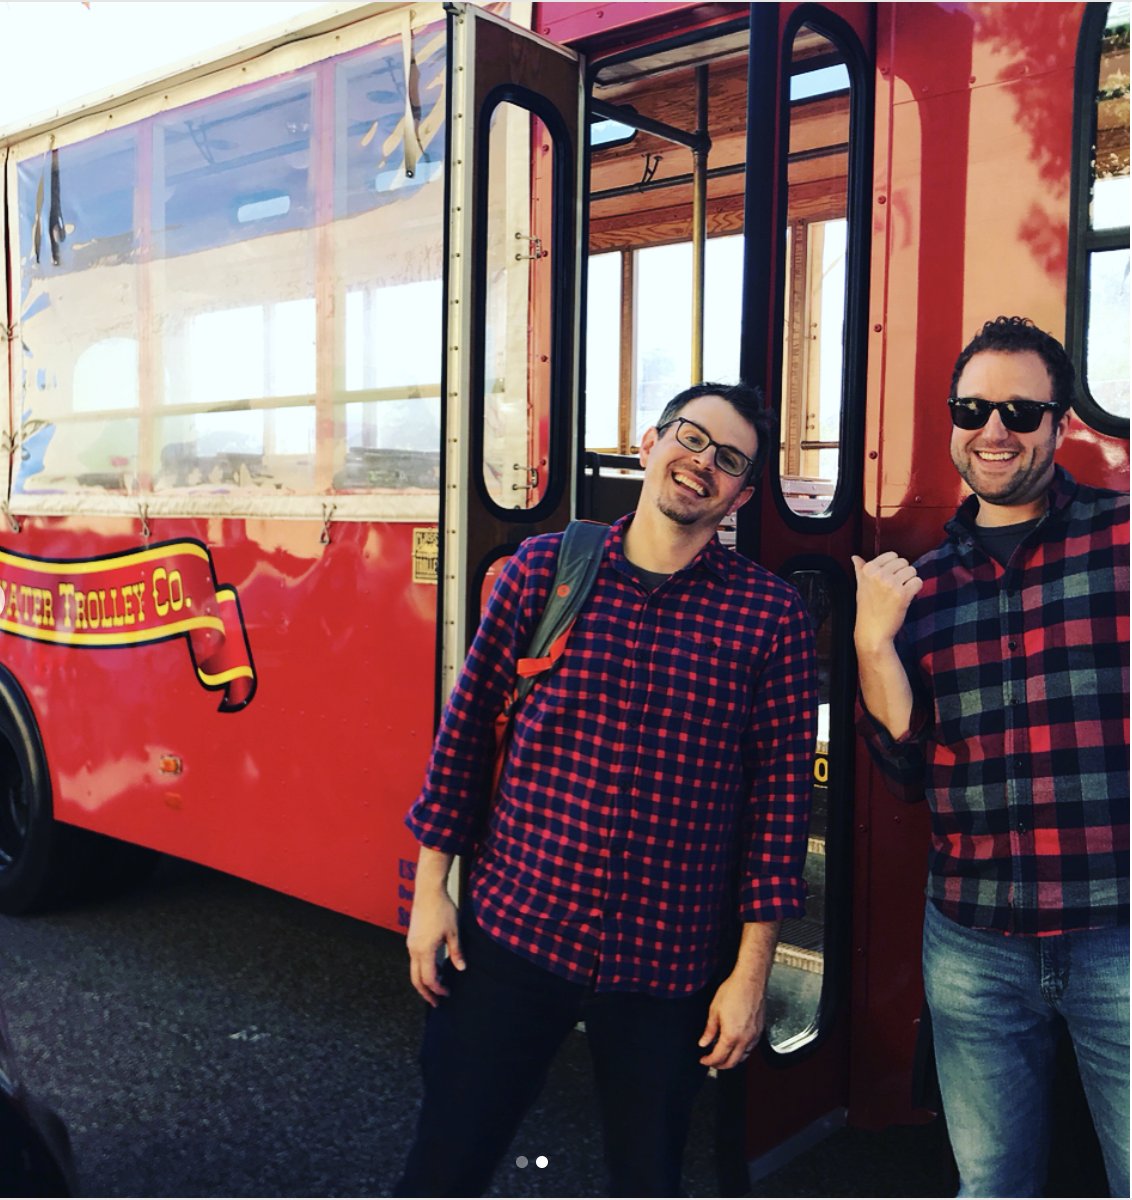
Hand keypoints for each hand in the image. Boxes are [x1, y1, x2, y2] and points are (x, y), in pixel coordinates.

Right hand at [406, 887, 464, 1006]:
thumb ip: (456, 952)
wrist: (428, 892)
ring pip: (413, 971)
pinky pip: (414, 961)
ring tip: (438, 987)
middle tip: (436, 1003)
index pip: (429, 979)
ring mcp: (411, 944)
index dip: (439, 989)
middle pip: (416, 980)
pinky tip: (435, 967)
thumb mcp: (454, 932)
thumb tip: (461, 968)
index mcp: (425, 951)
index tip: (448, 993)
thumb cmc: (442, 909)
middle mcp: (414, 950)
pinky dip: (423, 970)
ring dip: (424, 982)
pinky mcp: (411, 939)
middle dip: (426, 993)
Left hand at [698, 971, 764, 1069]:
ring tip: (722, 1056)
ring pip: (743, 1058)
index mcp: (731, 1035)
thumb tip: (703, 1043)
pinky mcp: (760, 1031)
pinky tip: (736, 1047)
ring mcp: (754, 1036)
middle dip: (720, 1065)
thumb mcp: (714, 1010)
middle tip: (711, 1061)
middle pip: (732, 1063)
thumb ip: (709, 1030)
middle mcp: (745, 1039)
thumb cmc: (733, 991)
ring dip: (732, 1061)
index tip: (703, 1059)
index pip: (719, 1057)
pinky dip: (742, 1053)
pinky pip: (751, 1049)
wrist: (750, 981)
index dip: (709, 1061)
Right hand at [851, 552, 922, 650]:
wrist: (872, 631)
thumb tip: (855, 557)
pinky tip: (906, 597)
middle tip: (893, 588)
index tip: (887, 580)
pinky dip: (915, 589)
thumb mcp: (860, 586)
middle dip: (902, 574)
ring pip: (912, 570)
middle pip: (904, 562)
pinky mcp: (902, 594)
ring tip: (899, 593)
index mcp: (868, 569)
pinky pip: (918, 582)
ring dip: (909, 581)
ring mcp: (891, 584)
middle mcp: (878, 574)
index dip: (893, 568)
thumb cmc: (867, 609)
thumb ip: (860, 570)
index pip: (892, 555)